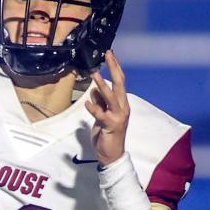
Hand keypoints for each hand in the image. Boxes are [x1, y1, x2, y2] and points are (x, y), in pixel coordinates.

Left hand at [86, 50, 129, 165]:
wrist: (112, 155)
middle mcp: (122, 108)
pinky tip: (87, 103)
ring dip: (102, 85)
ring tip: (94, 74)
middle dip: (114, 68)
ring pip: (111, 97)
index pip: (120, 82)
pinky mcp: (110, 126)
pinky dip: (94, 108)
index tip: (110, 54)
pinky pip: (101, 115)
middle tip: (108, 54)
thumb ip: (101, 102)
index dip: (116, 67)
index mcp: (121, 104)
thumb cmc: (107, 135)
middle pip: (120, 84)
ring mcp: (117, 117)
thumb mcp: (103, 115)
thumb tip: (94, 89)